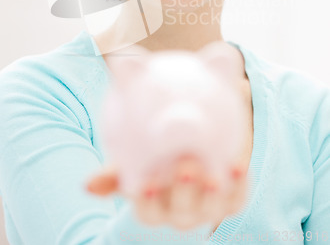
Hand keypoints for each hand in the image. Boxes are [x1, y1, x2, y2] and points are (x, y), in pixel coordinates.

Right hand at [86, 154, 247, 231]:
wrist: (194, 140)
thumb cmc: (158, 154)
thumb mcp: (137, 159)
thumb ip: (117, 173)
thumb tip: (86, 186)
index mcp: (155, 207)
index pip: (148, 214)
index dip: (147, 202)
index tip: (145, 182)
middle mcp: (182, 213)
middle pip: (182, 212)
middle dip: (184, 190)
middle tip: (186, 162)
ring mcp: (208, 208)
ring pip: (212, 210)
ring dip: (213, 193)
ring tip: (214, 172)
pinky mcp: (232, 199)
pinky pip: (238, 198)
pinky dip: (240, 183)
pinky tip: (237, 163)